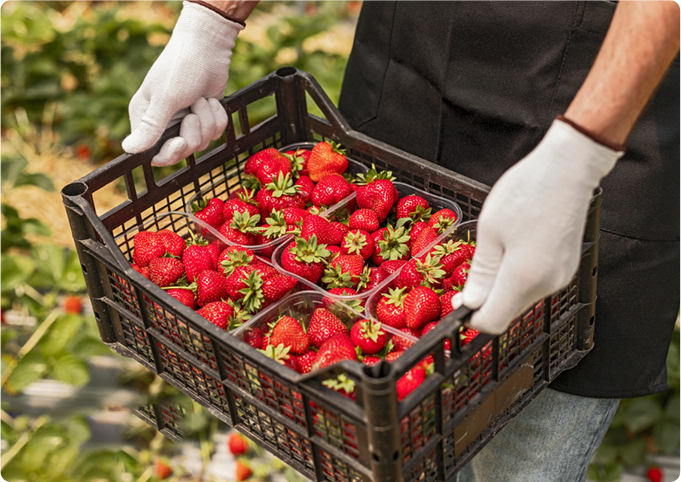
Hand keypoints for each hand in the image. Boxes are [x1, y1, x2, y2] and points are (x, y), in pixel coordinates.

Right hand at [122, 1, 242, 165]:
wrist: (207, 47)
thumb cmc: (181, 68)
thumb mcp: (165, 99)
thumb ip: (150, 127)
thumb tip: (129, 149)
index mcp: (146, 120)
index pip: (155, 154)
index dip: (170, 154)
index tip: (181, 141)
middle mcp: (164, 123)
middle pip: (182, 151)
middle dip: (194, 133)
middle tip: (193, 113)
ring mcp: (185, 121)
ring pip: (202, 142)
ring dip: (207, 121)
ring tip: (201, 99)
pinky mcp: (204, 117)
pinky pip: (216, 132)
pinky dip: (218, 117)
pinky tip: (211, 100)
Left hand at [453, 118, 622, 333]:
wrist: (569, 168)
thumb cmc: (527, 192)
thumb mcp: (490, 231)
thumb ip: (481, 273)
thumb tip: (470, 303)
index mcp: (523, 279)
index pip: (492, 322)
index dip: (471, 317)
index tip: (458, 300)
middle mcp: (546, 285)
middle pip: (507, 312)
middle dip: (484, 300)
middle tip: (469, 273)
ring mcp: (560, 277)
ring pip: (520, 298)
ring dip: (501, 287)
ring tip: (494, 252)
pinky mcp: (566, 268)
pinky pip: (535, 284)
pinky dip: (517, 277)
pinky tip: (512, 250)